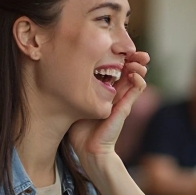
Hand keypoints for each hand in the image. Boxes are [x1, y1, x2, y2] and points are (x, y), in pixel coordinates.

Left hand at [68, 51, 149, 166]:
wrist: (88, 149)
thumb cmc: (78, 129)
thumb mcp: (73, 101)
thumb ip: (71, 87)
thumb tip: (55, 66)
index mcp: (103, 89)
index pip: (114, 67)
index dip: (118, 55)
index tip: (114, 45)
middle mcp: (115, 92)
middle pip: (128, 68)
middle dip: (133, 57)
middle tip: (134, 50)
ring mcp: (122, 99)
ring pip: (136, 76)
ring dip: (139, 66)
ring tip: (138, 59)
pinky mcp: (125, 107)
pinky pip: (137, 91)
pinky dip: (139, 81)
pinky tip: (136, 75)